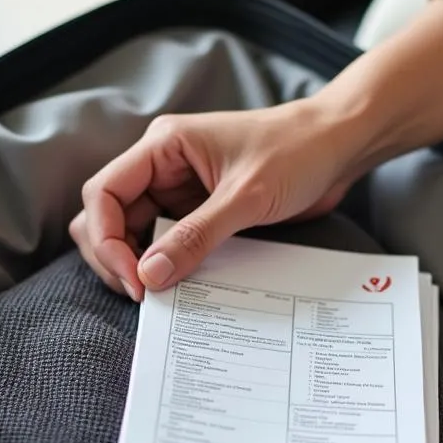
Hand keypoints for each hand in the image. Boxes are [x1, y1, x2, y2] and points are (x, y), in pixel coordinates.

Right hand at [71, 0, 442, 299]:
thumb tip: (150, 276)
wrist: (339, 148)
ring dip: (141, 266)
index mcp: (162, 147)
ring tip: (162, 295)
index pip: (103, 193)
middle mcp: (163, 168)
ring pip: (136, 235)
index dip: (106, 239)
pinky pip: (170, 244)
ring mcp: (180, 193)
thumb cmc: (297, 152)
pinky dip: (169, 266)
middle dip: (115, 257)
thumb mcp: (246, 197)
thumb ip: (196, 236)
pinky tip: (182, 287)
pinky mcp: (201, 213)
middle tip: (144, 295)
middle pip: (109, 218)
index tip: (133, 278)